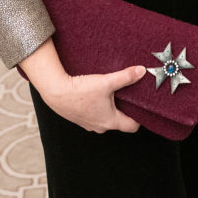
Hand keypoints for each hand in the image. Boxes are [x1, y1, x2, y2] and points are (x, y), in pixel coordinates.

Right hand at [20, 38, 145, 132]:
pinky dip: (99, 107)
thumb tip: (142, 71)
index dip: (139, 116)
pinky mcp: (81, 119)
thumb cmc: (80, 91)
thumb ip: (125, 77)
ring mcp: (90, 124)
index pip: (132, 126)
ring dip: (111, 108)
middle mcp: (101, 126)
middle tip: (129, 95)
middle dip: (125, 110)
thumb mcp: (106, 82)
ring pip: (107, 118)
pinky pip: (95, 115)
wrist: (56, 92)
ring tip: (112, 93)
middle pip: (120, 121)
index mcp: (110, 121)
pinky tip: (96, 95)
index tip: (141, 104)